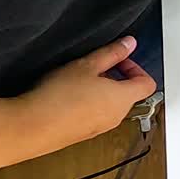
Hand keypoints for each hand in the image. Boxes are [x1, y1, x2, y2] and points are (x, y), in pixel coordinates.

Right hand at [22, 37, 156, 147]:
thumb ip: (111, 53)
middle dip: (116, 78)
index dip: (136, 68)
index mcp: (124, 98)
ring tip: (77, 82)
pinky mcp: (84, 134)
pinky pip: (94, 117)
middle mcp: (117, 116)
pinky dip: (88, 105)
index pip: (147, 84)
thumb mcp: (87, 65)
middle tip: (95, 68)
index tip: (119, 60)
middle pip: (129, 94)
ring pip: (110, 106)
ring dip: (101, 91)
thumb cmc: (59, 97)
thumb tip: (129, 44)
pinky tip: (67, 97)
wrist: (32, 127)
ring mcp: (101, 128)